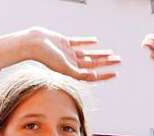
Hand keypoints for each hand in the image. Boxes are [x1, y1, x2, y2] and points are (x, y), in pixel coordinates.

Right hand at [5, 28, 119, 80]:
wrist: (34, 44)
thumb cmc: (46, 57)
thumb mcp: (64, 67)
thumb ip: (78, 73)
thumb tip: (92, 76)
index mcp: (70, 71)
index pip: (91, 75)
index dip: (103, 75)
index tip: (115, 74)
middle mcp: (70, 63)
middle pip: (92, 64)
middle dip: (106, 63)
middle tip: (119, 60)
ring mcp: (68, 53)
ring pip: (88, 54)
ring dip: (100, 54)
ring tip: (111, 53)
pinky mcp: (65, 43)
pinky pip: (78, 43)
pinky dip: (87, 42)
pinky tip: (95, 42)